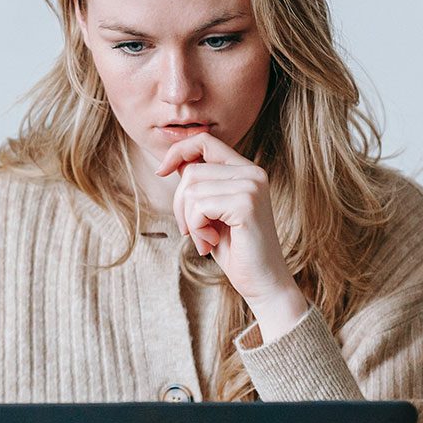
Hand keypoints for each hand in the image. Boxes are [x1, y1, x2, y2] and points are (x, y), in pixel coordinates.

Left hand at [155, 132, 309, 331]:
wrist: (261, 282)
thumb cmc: (234, 249)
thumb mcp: (211, 211)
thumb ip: (201, 185)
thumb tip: (176, 163)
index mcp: (245, 170)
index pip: (205, 141)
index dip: (178, 151)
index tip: (161, 172)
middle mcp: (252, 173)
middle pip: (191, 171)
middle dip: (180, 204)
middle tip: (192, 231)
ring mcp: (251, 186)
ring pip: (191, 190)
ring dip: (189, 221)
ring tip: (206, 239)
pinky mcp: (246, 203)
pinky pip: (199, 207)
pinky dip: (196, 228)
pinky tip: (211, 243)